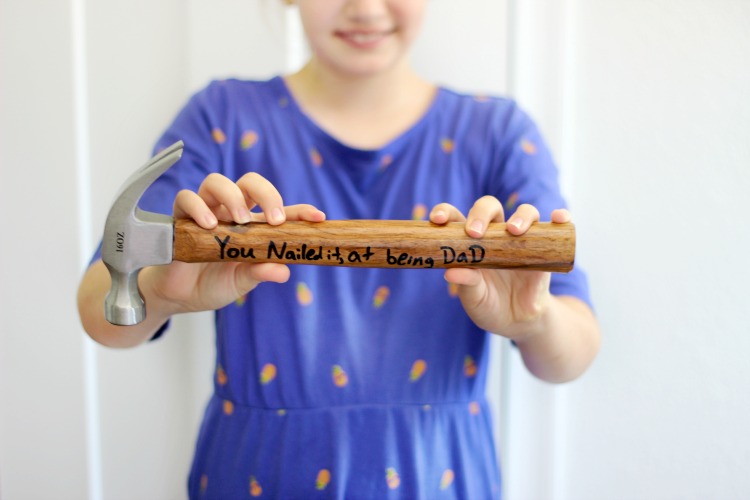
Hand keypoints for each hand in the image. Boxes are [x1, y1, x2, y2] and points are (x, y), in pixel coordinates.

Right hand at [141, 172, 325, 315]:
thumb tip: (284, 271)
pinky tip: (209, 225)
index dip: (300, 211)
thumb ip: (260, 273)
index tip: (318, 217)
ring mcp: (205, 212)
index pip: (279, 210)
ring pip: (216, 182)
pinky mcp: (181, 219)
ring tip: (239, 220)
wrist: (178, 297)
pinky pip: (186, 198)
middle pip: (249, 182)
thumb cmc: (213, 284)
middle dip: (266, 193)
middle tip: (274, 219)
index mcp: (251, 226)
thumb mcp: (242, 282)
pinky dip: (198, 206)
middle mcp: (230, 213)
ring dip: (232, 196)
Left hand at [430, 197, 570, 340]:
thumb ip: (466, 285)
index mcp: (470, 242)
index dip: (445, 212)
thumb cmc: (490, 306)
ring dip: (520, 216)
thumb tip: (451, 272)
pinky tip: (559, 219)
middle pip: (490, 207)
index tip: (438, 219)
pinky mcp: (544, 247)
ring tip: (514, 231)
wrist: (519, 322)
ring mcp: (522, 239)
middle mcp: (495, 234)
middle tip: (475, 232)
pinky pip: (555, 226)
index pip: (456, 217)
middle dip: (481, 213)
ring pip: (524, 212)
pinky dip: (560, 217)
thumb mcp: (475, 300)